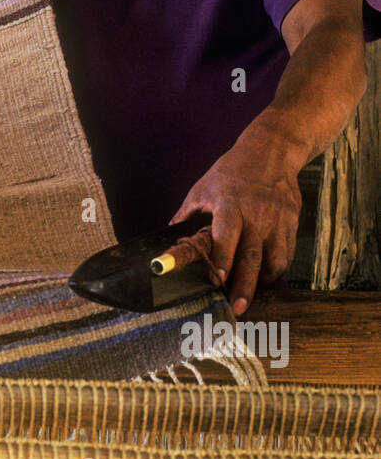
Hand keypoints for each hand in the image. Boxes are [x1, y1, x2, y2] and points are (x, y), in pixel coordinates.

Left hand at [170, 121, 302, 315]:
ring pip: (275, 259)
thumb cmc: (231, 170)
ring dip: (263, 281)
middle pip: (252, 255)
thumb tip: (168, 237)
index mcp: (230, 203)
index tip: (217, 279)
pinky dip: (276, 269)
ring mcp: (277, 220)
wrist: (272, 151)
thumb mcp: (202, 188)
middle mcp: (256, 214)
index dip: (222, 258)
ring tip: (251, 294)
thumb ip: (186, 214)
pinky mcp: (292, 222)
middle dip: (245, 284)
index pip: (226, 235)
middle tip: (238, 308)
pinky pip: (287, 253)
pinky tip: (265, 276)